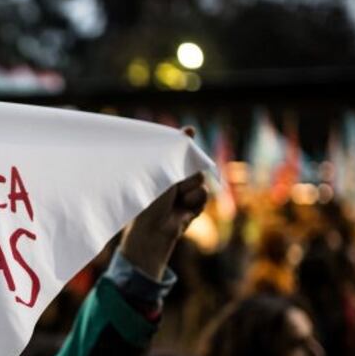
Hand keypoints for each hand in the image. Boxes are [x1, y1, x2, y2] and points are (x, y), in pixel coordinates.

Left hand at [120, 126, 206, 279]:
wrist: (152, 227)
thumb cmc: (150, 198)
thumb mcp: (160, 170)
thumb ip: (175, 151)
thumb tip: (191, 128)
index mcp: (163, 169)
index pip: (181, 151)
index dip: (186, 143)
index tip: (189, 131)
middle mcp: (175, 179)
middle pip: (194, 163)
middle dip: (186, 170)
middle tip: (173, 182)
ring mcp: (185, 192)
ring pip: (200, 179)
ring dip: (188, 187)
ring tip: (175, 198)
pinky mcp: (194, 206)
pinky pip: (204, 194)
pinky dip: (194, 200)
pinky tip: (183, 208)